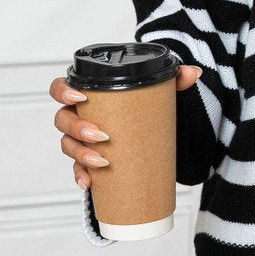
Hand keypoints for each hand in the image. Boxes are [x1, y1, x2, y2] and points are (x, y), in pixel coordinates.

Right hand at [50, 64, 202, 190]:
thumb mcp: (159, 91)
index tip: (80, 97)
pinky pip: (77, 169)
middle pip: (63, 120)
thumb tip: (194, 73)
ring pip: (68, 146)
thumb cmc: (144, 107)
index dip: (63, 92)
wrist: (152, 131)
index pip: (61, 88)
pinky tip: (89, 182)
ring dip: (81, 155)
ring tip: (102, 161)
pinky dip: (81, 176)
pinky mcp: (89, 160)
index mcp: (88, 95)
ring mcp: (81, 140)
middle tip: (101, 135)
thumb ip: (174, 79)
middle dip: (77, 129)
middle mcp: (79, 116)